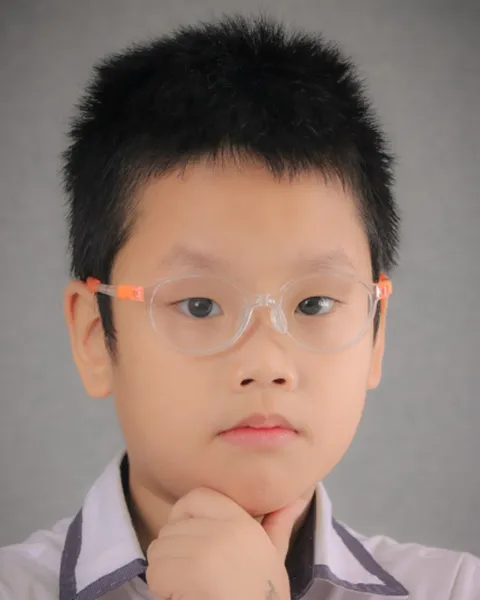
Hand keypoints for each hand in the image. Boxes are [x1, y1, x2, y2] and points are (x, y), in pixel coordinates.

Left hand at [146, 487, 307, 599]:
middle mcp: (225, 529)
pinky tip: (184, 597)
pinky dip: (162, 591)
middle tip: (193, 577)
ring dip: (166, 573)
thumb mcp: (274, 558)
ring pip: (159, 550)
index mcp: (242, 521)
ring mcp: (208, 548)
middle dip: (173, 554)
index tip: (190, 542)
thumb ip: (278, 525)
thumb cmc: (264, 594)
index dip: (184, 516)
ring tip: (189, 588)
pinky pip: (156, 573)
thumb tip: (296, 501)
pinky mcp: (192, 572)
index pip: (195, 496)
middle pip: (170, 527)